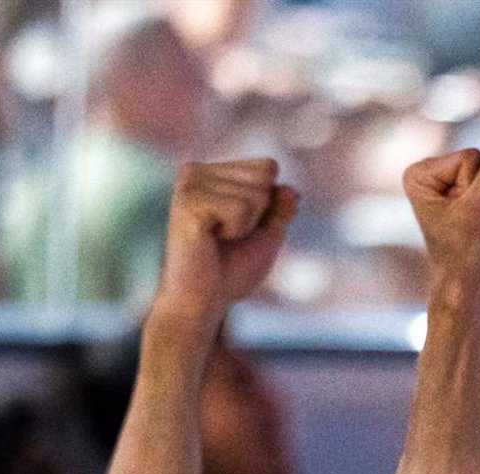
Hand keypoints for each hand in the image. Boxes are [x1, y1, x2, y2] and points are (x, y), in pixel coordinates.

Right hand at [149, 158, 296, 330]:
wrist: (202, 300)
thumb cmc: (230, 270)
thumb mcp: (266, 234)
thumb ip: (280, 208)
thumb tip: (291, 189)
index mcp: (210, 172)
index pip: (267, 167)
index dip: (268, 205)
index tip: (239, 227)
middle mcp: (195, 170)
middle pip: (264, 176)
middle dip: (258, 214)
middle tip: (228, 236)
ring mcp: (189, 182)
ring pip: (256, 193)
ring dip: (246, 225)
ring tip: (217, 239)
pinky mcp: (188, 200)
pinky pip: (242, 208)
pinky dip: (236, 231)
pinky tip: (210, 239)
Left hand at [403, 138, 479, 306]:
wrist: (472, 284)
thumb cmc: (464, 253)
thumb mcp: (478, 210)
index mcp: (422, 173)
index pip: (470, 156)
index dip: (475, 188)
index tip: (464, 215)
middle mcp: (437, 172)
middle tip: (476, 220)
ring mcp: (458, 180)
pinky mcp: (477, 190)